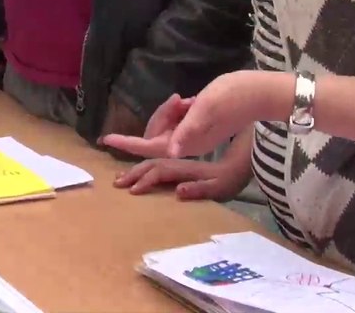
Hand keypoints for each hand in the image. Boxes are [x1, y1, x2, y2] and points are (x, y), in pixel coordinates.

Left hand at [102, 71, 290, 158]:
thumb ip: (187, 129)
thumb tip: (171, 152)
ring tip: (189, 100)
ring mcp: (197, 138)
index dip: (127, 143)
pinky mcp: (203, 130)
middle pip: (158, 134)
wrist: (261, 94)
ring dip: (171, 112)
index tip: (106, 139)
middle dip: (160, 116)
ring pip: (168, 127)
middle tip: (180, 99)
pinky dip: (180, 111)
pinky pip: (179, 122)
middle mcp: (191, 144)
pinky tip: (193, 102)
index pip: (150, 145)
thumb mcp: (206, 109)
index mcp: (189, 142)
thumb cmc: (233, 96)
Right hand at [114, 156, 251, 200]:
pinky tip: (139, 175)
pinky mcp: (179, 165)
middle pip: (151, 165)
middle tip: (116, 183)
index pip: (160, 172)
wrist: (238, 165)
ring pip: (152, 163)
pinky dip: (144, 169)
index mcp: (184, 169)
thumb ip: (198, 189)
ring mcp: (177, 163)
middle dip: (133, 173)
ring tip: (120, 177)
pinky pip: (157, 165)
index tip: (132, 191)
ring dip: (135, 170)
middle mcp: (177, 163)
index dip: (146, 181)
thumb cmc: (228, 181)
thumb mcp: (217, 188)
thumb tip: (178, 191)